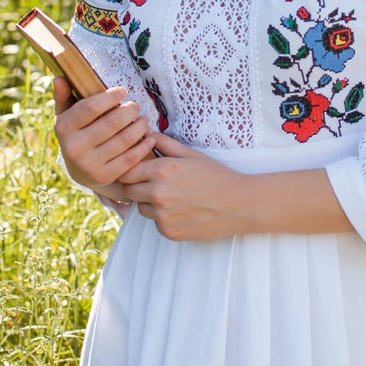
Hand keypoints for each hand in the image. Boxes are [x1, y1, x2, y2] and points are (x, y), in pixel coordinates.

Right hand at [53, 76, 155, 197]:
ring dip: (139, 126)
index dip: (110, 97)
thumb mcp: (66, 115)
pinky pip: (130, 158)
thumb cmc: (77, 133)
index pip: (90, 108)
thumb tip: (60, 78)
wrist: (79, 170)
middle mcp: (73, 148)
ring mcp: (88, 164)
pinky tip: (149, 137)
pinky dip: (143, 146)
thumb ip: (64, 96)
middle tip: (135, 106)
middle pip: (112, 123)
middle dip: (129, 111)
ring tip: (143, 120)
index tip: (123, 91)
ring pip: (124, 140)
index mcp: (63, 128)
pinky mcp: (104, 177)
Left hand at [118, 133, 245, 241]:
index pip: (126, 171)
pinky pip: (155, 223)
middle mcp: (158, 194)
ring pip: (140, 208)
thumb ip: (163, 143)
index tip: (138, 169)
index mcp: (162, 170)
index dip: (130, 169)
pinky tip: (182, 210)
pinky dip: (163, 217)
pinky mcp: (169, 232)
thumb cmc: (216, 176)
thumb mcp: (190, 154)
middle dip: (137, 186)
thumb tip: (144, 133)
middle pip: (128, 191)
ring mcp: (162, 215)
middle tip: (154, 183)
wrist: (239, 205)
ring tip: (172, 196)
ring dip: (149, 202)